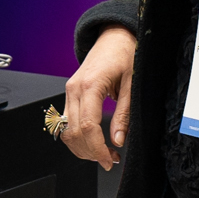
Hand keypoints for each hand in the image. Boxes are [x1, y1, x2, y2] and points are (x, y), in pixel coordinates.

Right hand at [62, 25, 135, 168]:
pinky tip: (92, 142)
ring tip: (101, 154)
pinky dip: (77, 136)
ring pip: (66, 130)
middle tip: (109, 161)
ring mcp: (69, 91)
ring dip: (81, 147)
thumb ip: (124, 114)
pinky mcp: (71, 93)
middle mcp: (74, 88)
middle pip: (73, 132)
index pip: (87, 126)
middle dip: (90, 152)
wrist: (114, 36)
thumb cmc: (125, 54)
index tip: (108, 161)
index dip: (97, 149)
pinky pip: (66, 121)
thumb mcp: (132, 84)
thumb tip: (118, 140)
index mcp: (90, 85)